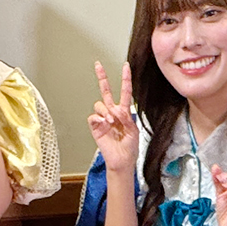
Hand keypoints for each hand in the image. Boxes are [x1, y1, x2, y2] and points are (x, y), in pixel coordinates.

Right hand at [88, 61, 138, 175]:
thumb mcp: (133, 131)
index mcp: (124, 112)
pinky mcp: (95, 127)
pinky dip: (98, 118)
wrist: (122, 160)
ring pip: (99, 104)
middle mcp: (113, 113)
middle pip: (106, 91)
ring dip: (105, 110)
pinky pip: (93, 117)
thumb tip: (115, 110)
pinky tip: (104, 123)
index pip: (125, 92)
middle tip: (98, 65)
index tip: (126, 66)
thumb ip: (126, 118)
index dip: (125, 79)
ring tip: (110, 121)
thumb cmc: (130, 147)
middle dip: (102, 77)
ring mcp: (103, 119)